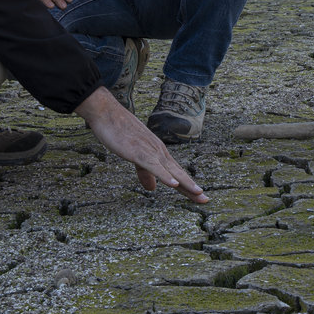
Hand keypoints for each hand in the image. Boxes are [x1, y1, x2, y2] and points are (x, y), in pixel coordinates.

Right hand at [74, 87, 207, 203]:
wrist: (107, 113)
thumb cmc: (120, 132)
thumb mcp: (134, 156)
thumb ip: (145, 173)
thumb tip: (153, 189)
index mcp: (158, 154)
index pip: (177, 173)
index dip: (188, 186)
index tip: (200, 197)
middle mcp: (159, 152)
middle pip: (178, 173)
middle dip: (192, 188)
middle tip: (206, 200)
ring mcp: (150, 151)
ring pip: (171, 171)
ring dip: (185, 183)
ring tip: (198, 193)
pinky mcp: (139, 152)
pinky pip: (154, 166)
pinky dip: (164, 175)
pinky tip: (174, 185)